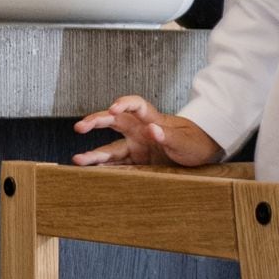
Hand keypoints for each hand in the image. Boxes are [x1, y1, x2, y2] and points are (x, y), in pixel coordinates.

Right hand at [73, 97, 223, 167]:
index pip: (136, 105)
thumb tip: (152, 129)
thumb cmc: (195, 142)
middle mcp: (140, 131)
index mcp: (152, 119)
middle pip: (114, 123)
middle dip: (95, 123)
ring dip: (95, 155)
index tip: (113, 108)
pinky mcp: (137, 162)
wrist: (201, 153)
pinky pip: (118, 166)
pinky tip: (91, 173)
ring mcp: (136, 147)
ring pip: (111, 149)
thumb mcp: (185, 141)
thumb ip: (169, 136)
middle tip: (80, 127)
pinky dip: (105, 170)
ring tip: (77, 160)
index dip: (123, 104)